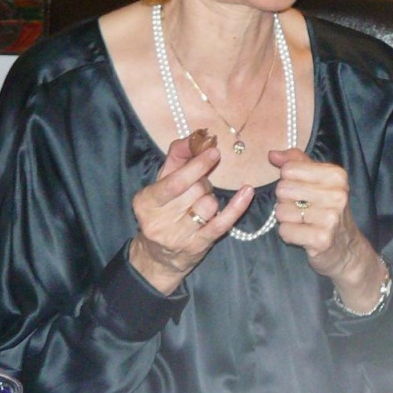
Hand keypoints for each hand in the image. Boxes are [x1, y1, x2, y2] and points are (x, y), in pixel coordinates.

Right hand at [128, 134, 252, 295]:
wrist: (159, 256)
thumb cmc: (163, 210)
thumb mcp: (162, 182)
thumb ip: (177, 156)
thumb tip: (196, 136)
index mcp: (145, 202)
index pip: (175, 182)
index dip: (196, 166)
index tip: (214, 152)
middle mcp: (158, 221)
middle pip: (195, 191)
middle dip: (203, 182)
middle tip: (201, 184)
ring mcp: (178, 237)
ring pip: (208, 205)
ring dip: (211, 199)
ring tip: (201, 203)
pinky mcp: (197, 246)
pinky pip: (222, 223)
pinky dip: (237, 206)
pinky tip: (247, 192)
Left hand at [270, 148, 385, 310]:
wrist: (347, 248)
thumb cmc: (328, 210)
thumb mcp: (319, 181)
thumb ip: (297, 163)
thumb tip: (273, 154)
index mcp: (337, 175)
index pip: (289, 169)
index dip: (288, 180)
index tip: (301, 190)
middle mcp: (337, 194)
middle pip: (283, 189)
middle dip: (285, 200)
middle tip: (301, 208)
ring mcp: (331, 218)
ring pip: (281, 211)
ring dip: (286, 218)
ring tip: (302, 222)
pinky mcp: (321, 239)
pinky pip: (285, 231)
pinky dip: (288, 234)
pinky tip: (302, 235)